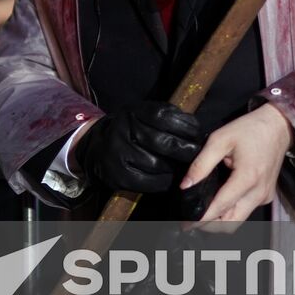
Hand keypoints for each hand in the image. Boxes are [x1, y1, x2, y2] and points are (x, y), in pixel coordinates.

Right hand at [76, 104, 202, 193]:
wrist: (98, 146)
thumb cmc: (130, 129)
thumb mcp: (144, 114)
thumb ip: (168, 117)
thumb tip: (197, 130)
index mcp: (132, 113)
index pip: (164, 117)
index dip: (185, 127)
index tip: (197, 135)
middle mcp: (122, 130)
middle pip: (162, 143)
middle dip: (185, 151)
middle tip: (197, 155)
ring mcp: (118, 153)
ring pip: (156, 164)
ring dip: (176, 168)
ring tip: (185, 168)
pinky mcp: (118, 175)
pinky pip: (148, 182)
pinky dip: (164, 182)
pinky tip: (170, 178)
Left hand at [180, 104, 293, 223]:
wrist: (278, 127)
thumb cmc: (249, 129)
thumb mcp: (220, 140)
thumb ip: (201, 164)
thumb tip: (186, 185)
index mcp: (247, 178)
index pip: (221, 207)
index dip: (202, 219)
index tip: (186, 224)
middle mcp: (259, 192)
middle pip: (232, 223)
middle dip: (210, 226)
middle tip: (191, 221)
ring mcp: (264, 196)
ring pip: (239, 220)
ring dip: (220, 221)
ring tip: (202, 213)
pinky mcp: (266, 196)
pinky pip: (246, 211)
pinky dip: (231, 212)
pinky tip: (218, 203)